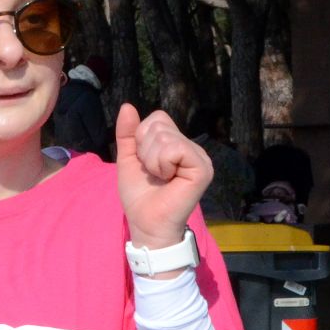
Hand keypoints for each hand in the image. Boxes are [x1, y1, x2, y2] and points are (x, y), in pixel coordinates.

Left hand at [115, 104, 211, 247]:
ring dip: (152, 160)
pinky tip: (168, 179)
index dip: (142, 138)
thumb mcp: (129, 159)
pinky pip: (175, 148)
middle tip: (153, 173)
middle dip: (145, 150)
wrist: (146, 223)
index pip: (157, 118)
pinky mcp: (202, 168)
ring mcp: (200, 157)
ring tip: (160, 178)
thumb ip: (128, 134)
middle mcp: (192, 148)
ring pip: (165, 136)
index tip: (146, 163)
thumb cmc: (140, 196)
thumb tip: (127, 106)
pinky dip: (162, 163)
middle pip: (159, 124)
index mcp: (178, 144)